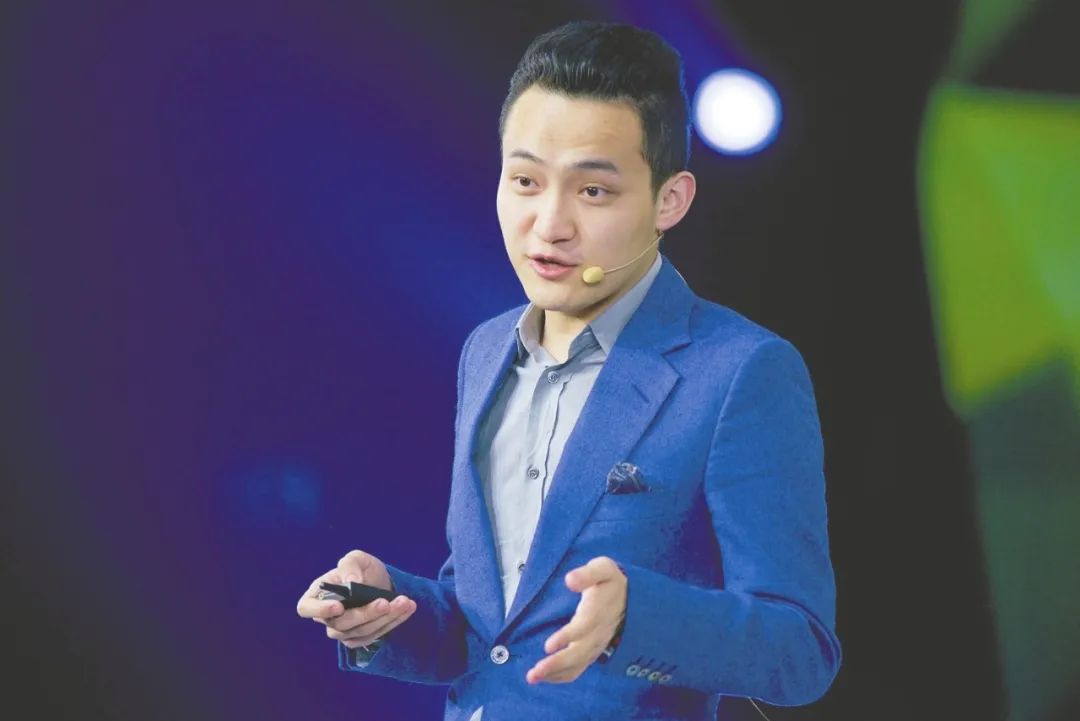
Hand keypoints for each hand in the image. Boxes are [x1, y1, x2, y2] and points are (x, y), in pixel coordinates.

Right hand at [296, 550, 416, 648]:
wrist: (381, 582)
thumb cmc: (362, 569)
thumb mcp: (357, 559)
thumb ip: (350, 565)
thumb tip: (351, 582)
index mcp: (317, 595)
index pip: (306, 608)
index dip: (320, 609)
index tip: (339, 606)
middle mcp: (327, 617)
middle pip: (340, 624)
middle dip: (366, 613)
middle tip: (385, 602)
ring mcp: (343, 631)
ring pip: (361, 632)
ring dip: (385, 618)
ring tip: (404, 602)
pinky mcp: (361, 639)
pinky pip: (375, 635)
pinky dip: (393, 622)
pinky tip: (407, 609)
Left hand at [526, 556, 626, 683]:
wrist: (630, 598)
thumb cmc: (610, 581)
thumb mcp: (603, 568)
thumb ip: (587, 574)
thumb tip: (570, 580)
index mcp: (599, 611)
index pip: (583, 627)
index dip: (567, 637)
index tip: (548, 646)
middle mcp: (598, 633)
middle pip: (578, 653)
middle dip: (556, 664)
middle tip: (534, 672)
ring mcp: (596, 645)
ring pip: (576, 664)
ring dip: (554, 673)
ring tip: (532, 677)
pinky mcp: (592, 652)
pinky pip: (577, 668)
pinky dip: (561, 676)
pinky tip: (544, 677)